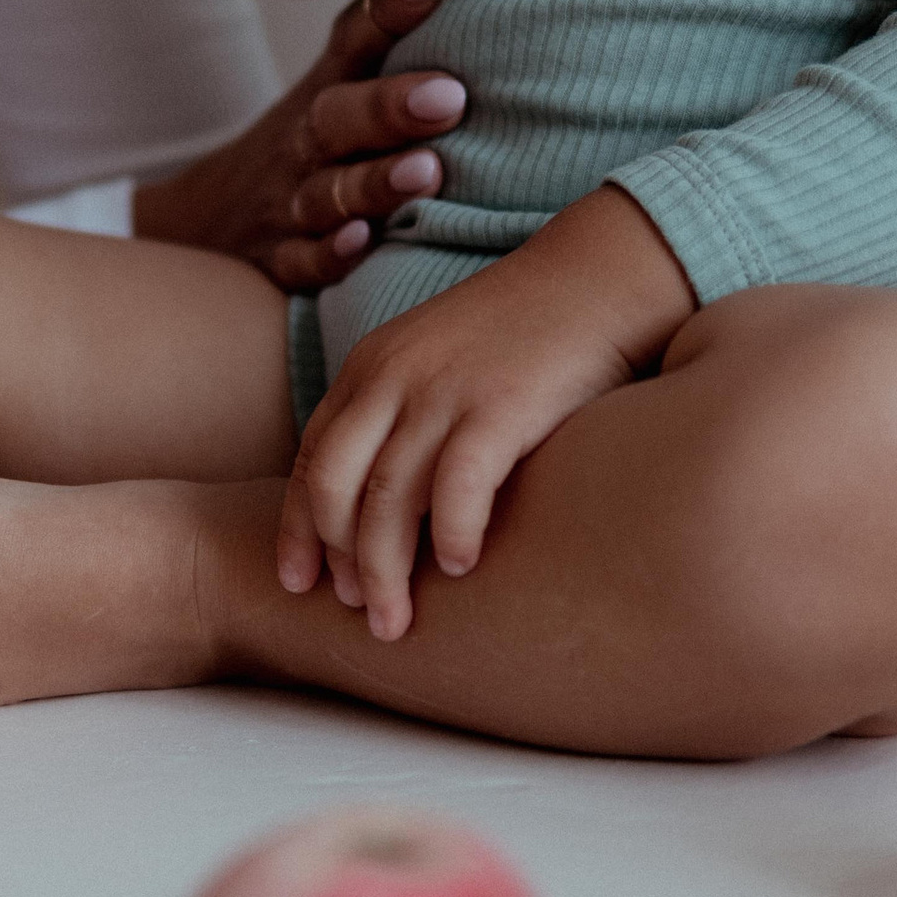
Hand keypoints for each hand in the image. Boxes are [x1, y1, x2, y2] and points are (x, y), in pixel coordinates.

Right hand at [131, 0, 469, 290]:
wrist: (211, 220)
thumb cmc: (314, 142)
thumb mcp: (340, 87)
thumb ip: (392, 38)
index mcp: (328, 91)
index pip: (356, 40)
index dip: (392, 8)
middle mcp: (307, 144)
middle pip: (339, 118)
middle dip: (391, 108)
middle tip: (448, 96)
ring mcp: (291, 204)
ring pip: (328, 193)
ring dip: (376, 183)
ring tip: (427, 171)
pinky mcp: (282, 262)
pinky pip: (305, 262)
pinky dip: (333, 256)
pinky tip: (365, 242)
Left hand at [276, 187, 695, 637]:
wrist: (598, 274)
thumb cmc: (525, 332)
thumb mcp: (438, 359)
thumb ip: (402, 415)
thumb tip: (383, 505)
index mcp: (370, 366)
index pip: (313, 459)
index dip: (298, 528)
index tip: (298, 582)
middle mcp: (392, 377)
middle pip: (335, 488)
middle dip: (337, 562)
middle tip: (355, 614)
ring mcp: (443, 391)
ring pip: (385, 501)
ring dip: (385, 573)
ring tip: (396, 621)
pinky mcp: (499, 406)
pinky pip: (455, 489)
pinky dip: (450, 536)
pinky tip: (462, 566)